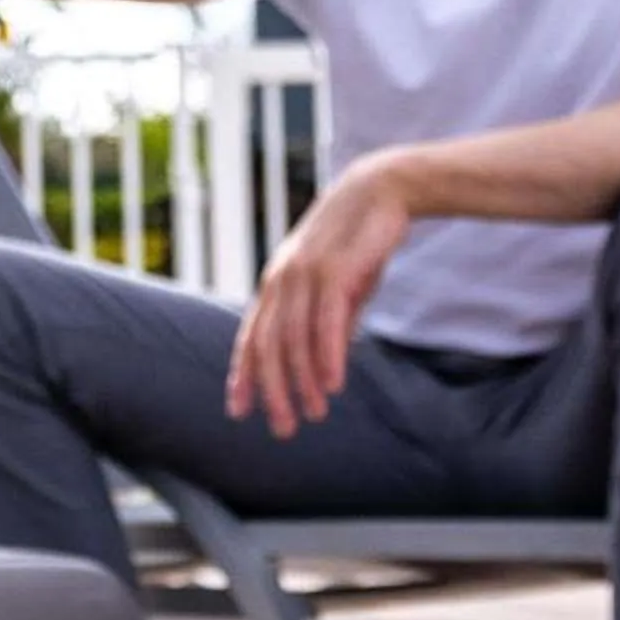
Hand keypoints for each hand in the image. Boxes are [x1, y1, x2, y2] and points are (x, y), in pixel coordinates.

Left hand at [224, 155, 415, 437]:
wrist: (381, 192)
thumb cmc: (359, 243)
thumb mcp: (339, 288)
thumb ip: (328, 324)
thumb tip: (326, 367)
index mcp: (275, 284)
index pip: (251, 337)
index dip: (242, 375)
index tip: (238, 410)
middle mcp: (282, 280)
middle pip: (268, 345)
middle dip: (272, 391)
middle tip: (282, 427)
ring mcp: (305, 274)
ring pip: (295, 339)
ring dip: (302, 381)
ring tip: (314, 414)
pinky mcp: (334, 271)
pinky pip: (326, 323)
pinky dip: (327, 356)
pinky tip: (333, 384)